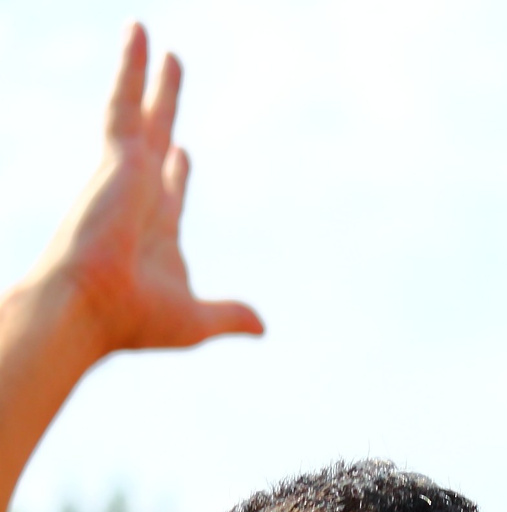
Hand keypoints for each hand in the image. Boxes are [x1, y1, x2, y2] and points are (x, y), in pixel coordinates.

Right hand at [37, 25, 262, 363]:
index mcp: (157, 233)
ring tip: (154, 40)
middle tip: (170, 80)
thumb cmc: (133, 320)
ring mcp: (127, 174)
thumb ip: (228, 315)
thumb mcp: (195, 320)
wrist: (88, 307)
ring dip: (150, 79)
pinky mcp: (117, 156)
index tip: (184, 154)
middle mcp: (139, 198)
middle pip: (156, 143)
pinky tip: (142, 33)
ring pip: (140, 113)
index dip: (178, 174)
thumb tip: (262, 327)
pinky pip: (125, 100)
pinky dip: (132, 67)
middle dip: (164, 113)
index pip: (170, 194)